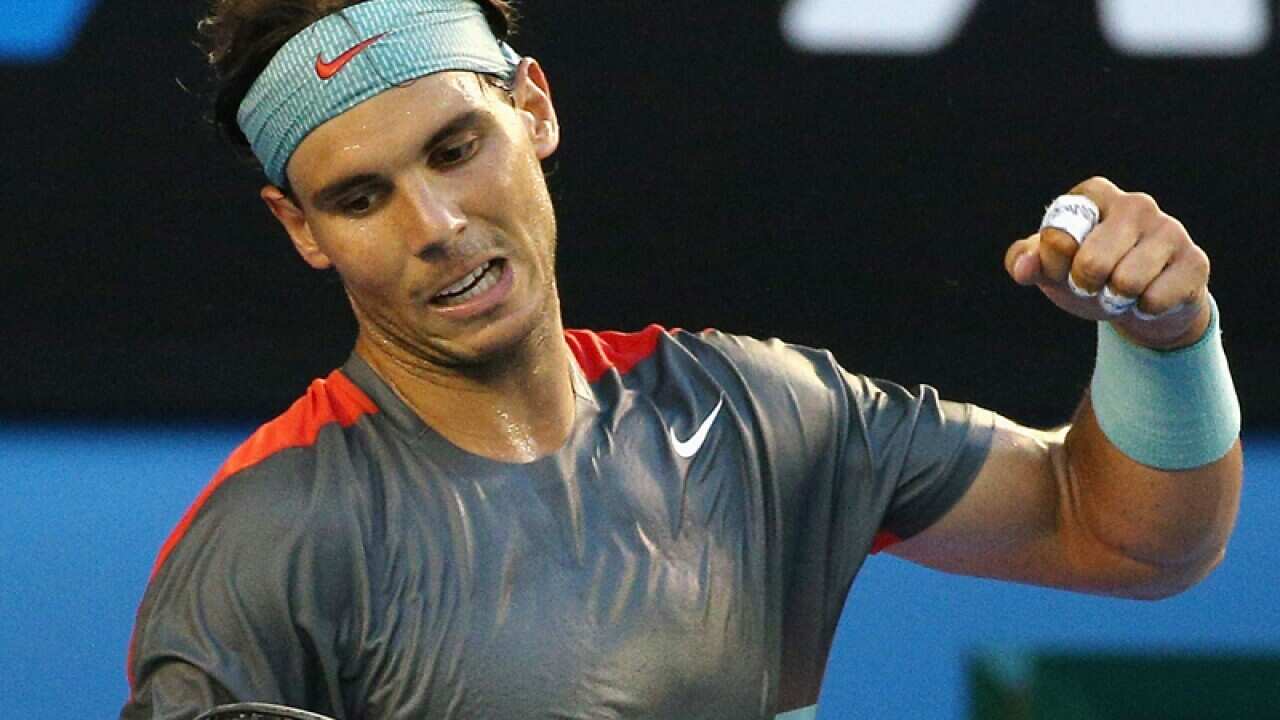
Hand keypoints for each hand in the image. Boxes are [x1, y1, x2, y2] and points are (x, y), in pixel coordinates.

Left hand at [1004, 177, 1211, 349]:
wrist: (1141, 303)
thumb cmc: (1089, 275)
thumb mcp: (1052, 267)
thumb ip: (1026, 261)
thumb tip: (1024, 267)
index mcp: (1094, 195)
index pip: (1059, 234)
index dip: (1055, 265)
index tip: (1065, 267)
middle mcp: (1136, 203)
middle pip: (1092, 262)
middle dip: (1085, 286)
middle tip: (1093, 286)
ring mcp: (1170, 229)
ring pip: (1127, 282)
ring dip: (1116, 300)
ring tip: (1121, 292)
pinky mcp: (1195, 260)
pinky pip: (1155, 299)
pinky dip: (1144, 310)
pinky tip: (1149, 298)